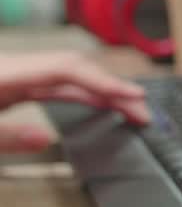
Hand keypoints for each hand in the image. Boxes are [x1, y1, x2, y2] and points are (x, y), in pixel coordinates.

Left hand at [0, 52, 149, 152]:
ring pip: (71, 78)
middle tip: (142, 112)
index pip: (67, 69)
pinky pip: (58, 87)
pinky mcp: (16, 87)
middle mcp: (16, 70)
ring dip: (103, 92)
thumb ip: (8, 135)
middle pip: (76, 70)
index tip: (134, 95)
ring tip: (130, 110)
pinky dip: (84, 95)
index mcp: (6, 74)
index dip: (105, 80)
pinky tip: (100, 105)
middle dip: (113, 88)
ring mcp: (17, 77)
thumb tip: (46, 138)